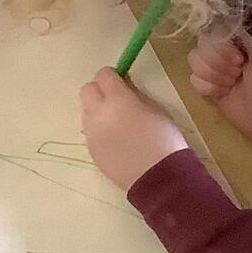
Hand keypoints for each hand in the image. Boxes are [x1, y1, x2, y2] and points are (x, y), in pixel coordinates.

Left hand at [80, 69, 187, 190]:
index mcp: (117, 99)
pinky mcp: (90, 149)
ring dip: (98, 111)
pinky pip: (90, 131)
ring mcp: (91, 132)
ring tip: (117, 124)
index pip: (103, 75)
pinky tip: (116, 141)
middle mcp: (98, 113)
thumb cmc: (165, 139)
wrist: (158, 177)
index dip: (112, 76)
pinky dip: (99, 130)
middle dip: (100, 91)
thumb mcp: (157, 109)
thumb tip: (125, 85)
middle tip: (116, 101)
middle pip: (87, 89)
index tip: (121, 82)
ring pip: (86, 111)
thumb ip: (136, 94)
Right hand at [188, 31, 251, 149]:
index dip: (220, 44)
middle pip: (200, 44)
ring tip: (233, 83)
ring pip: (194, 61)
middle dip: (218, 61)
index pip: (212, 27)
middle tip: (239, 72)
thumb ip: (239, 30)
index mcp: (239, 35)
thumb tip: (219, 17)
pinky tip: (224, 93)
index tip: (239, 57)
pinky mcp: (209, 88)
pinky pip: (193, 80)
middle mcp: (226, 49)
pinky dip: (208, 88)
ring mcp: (216, 69)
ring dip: (214, 75)